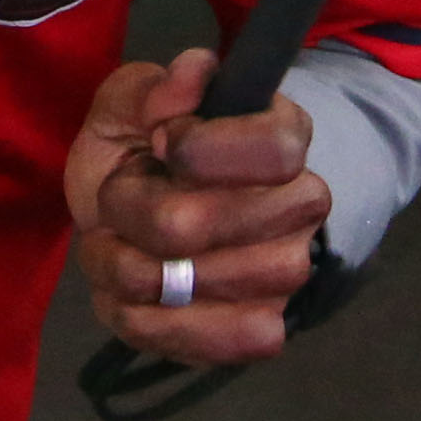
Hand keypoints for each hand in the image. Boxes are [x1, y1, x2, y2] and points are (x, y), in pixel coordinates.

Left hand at [64, 44, 330, 366]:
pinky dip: (148, 323)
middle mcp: (301, 206)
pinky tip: (135, 298)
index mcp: (284, 136)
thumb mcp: (128, 106)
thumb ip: (151, 87)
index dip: (200, 149)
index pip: (274, 150)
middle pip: (197, 224)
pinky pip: (208, 343)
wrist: (143, 220)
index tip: (159, 143)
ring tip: (119, 246)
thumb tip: (189, 76)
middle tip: (119, 198)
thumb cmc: (141, 154)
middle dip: (130, 210)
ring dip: (126, 268)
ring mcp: (286, 273)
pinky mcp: (264, 328)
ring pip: (187, 284)